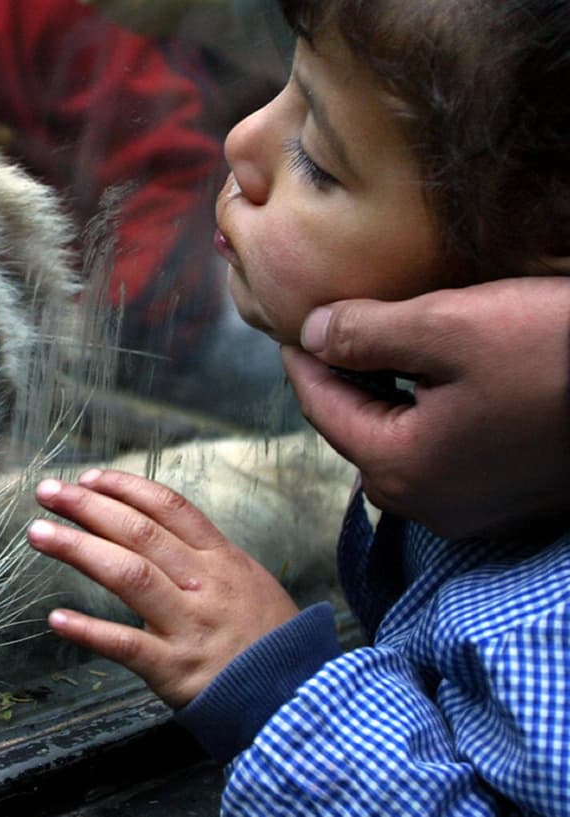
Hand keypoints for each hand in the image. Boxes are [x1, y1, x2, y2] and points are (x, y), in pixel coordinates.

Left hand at [28, 470, 297, 707]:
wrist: (299, 700)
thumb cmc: (270, 641)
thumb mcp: (250, 582)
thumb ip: (205, 555)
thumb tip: (157, 525)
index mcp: (222, 559)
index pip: (168, 508)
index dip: (124, 488)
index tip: (88, 478)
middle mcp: (203, 584)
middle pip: (139, 532)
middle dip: (87, 507)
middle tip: (47, 492)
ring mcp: (188, 625)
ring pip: (127, 575)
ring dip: (77, 550)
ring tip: (38, 533)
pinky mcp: (175, 669)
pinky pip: (126, 645)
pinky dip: (89, 630)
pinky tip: (56, 619)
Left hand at [281, 278, 569, 537]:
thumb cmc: (554, 353)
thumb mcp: (447, 327)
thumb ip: (365, 334)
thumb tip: (312, 334)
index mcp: (400, 468)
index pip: (324, 410)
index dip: (304, 363)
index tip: (291, 327)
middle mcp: (428, 504)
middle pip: (358, 431)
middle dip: (341, 381)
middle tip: (328, 332)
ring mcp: (472, 509)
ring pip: (398, 443)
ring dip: (382, 397)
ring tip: (375, 347)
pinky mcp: (508, 498)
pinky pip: (441, 453)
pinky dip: (423, 415)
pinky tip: (431, 377)